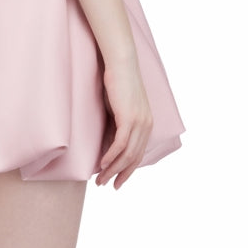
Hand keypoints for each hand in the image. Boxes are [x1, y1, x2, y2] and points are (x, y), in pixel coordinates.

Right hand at [96, 57, 153, 189]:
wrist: (121, 63)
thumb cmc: (117, 83)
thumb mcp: (118, 109)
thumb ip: (117, 126)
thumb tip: (108, 144)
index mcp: (146, 124)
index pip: (138, 154)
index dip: (127, 171)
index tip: (116, 182)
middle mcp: (146, 125)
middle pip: (133, 158)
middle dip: (119, 174)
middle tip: (104, 184)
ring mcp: (139, 122)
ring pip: (127, 154)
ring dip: (112, 169)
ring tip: (100, 179)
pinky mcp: (129, 118)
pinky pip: (120, 144)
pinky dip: (111, 156)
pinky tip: (102, 164)